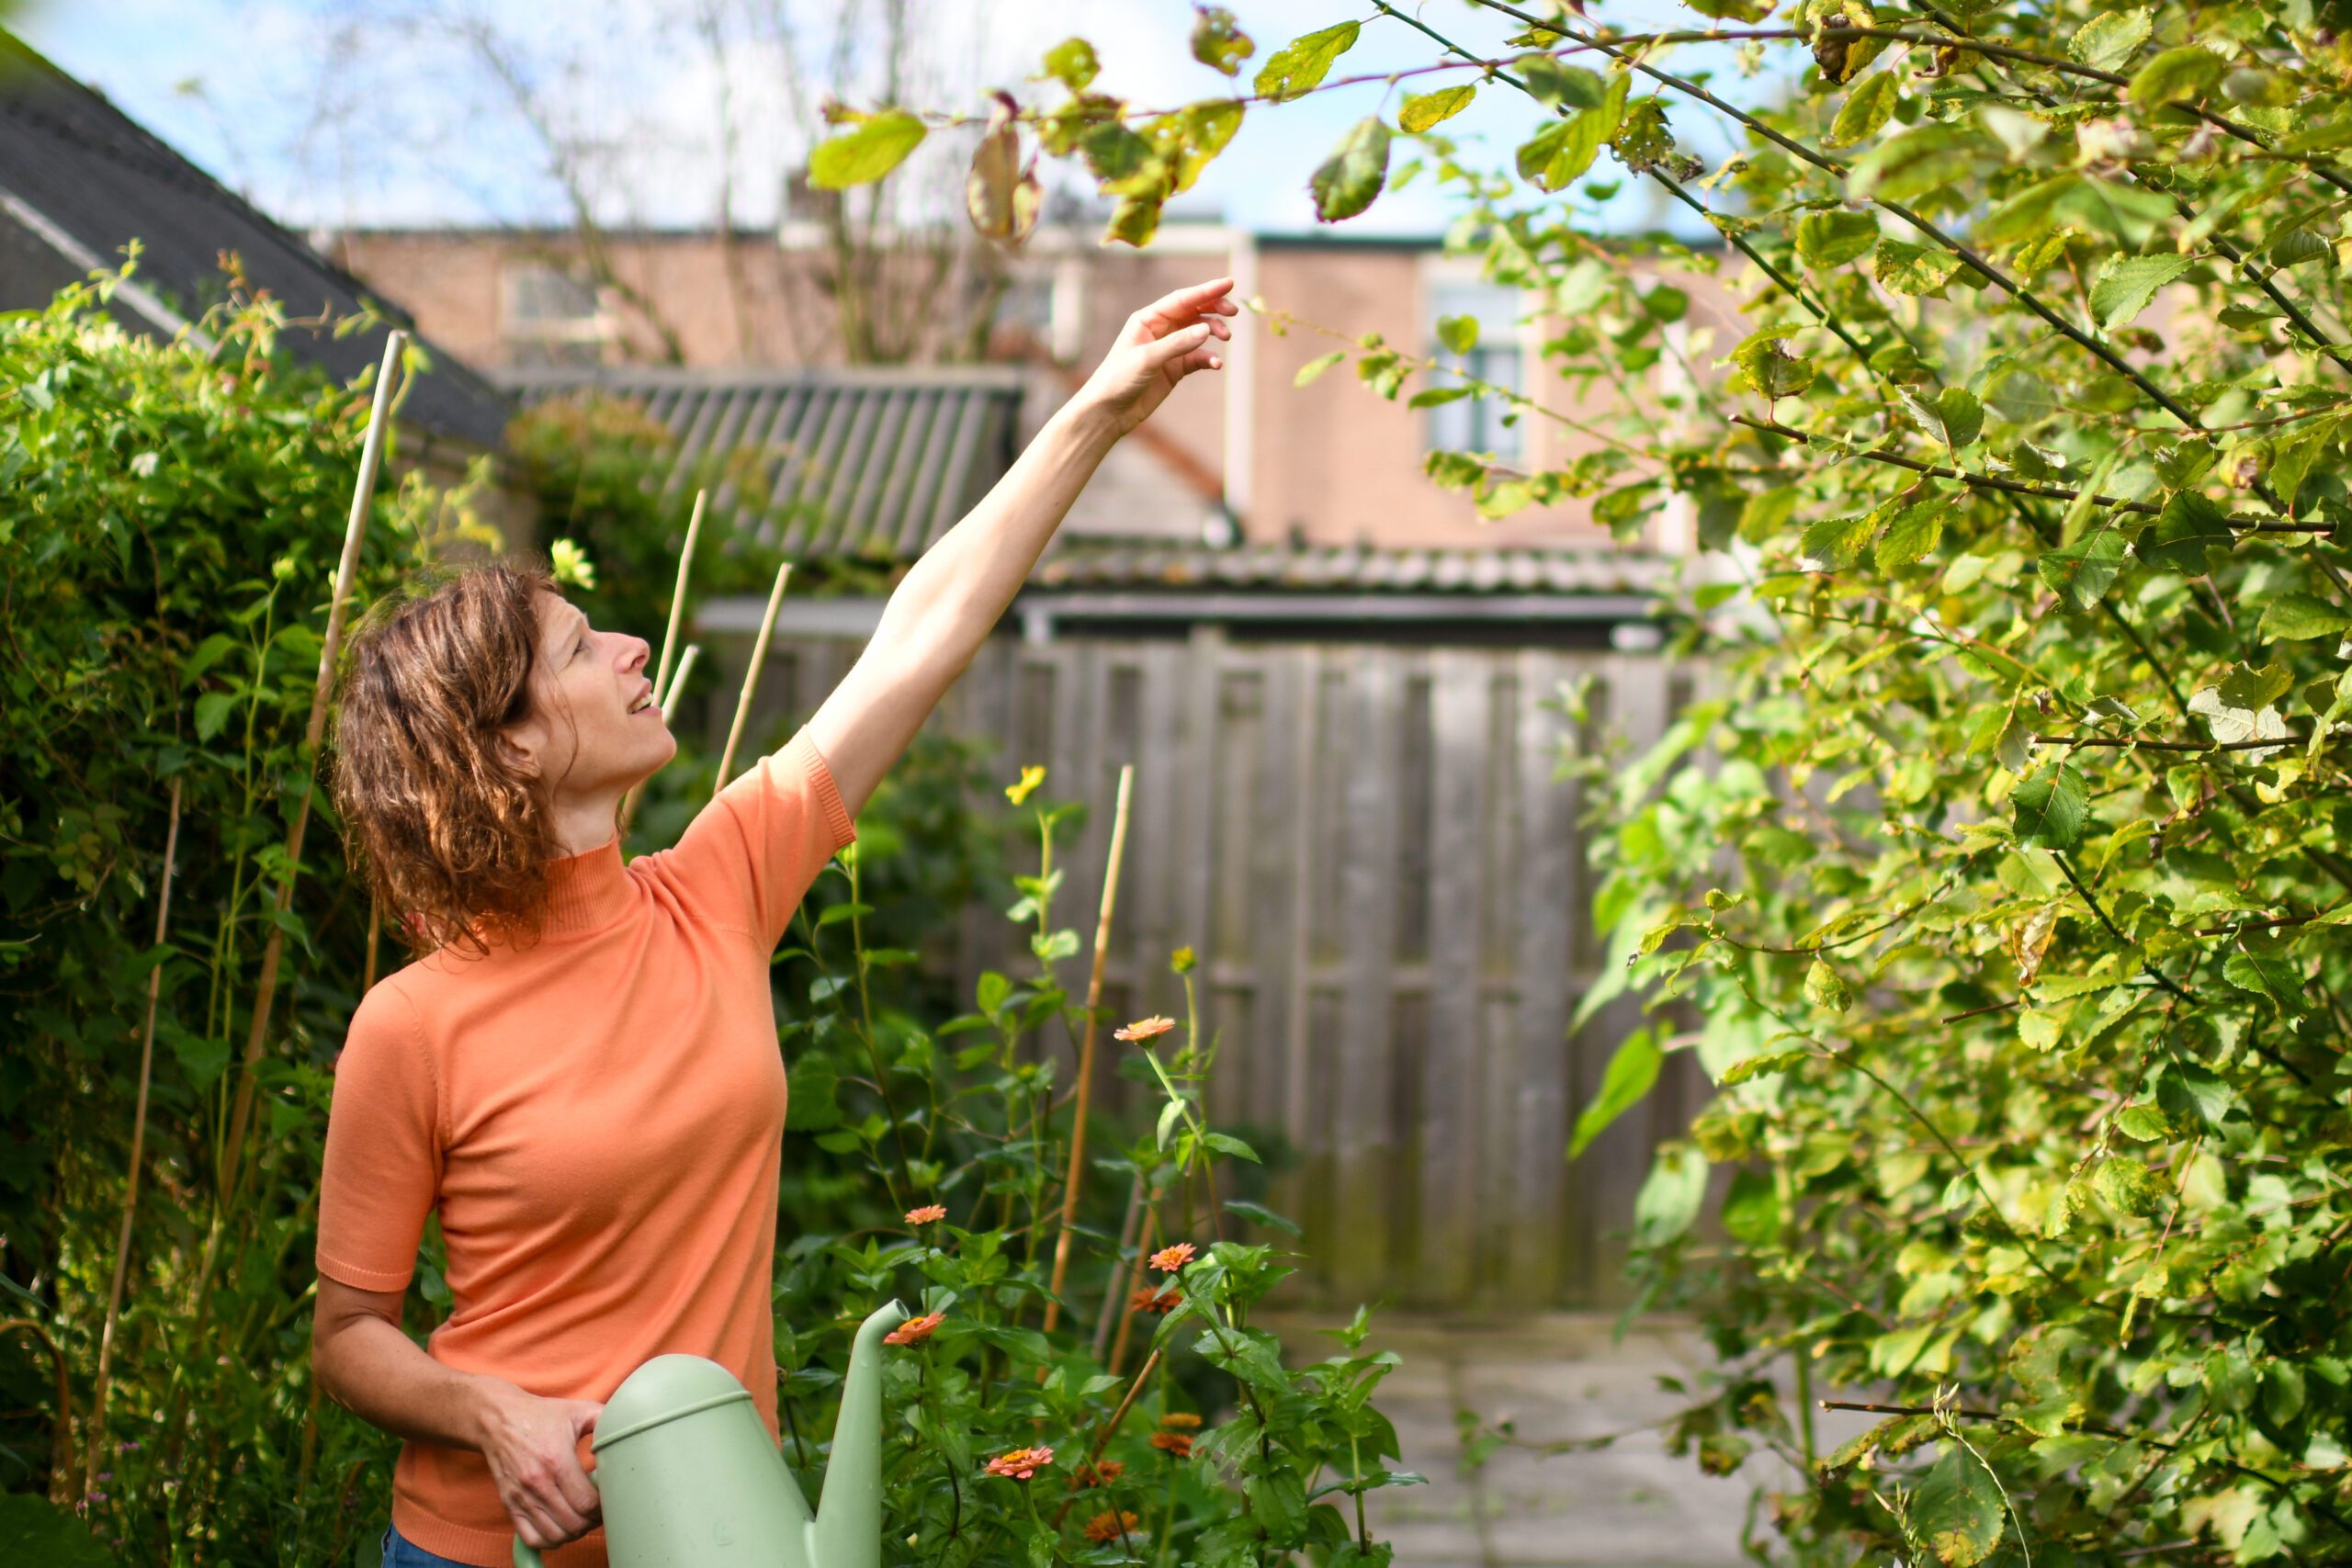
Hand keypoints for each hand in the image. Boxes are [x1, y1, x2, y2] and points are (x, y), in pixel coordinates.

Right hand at [471, 1377, 603, 1549]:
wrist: (496, 1419)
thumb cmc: (540, 1415)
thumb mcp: (578, 1410)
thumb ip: (606, 1419)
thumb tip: (631, 1426)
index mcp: (556, 1459)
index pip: (587, 1503)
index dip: (603, 1508)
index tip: (609, 1499)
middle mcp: (537, 1482)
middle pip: (573, 1524)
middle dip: (592, 1522)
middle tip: (598, 1510)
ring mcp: (520, 1497)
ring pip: (555, 1536)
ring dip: (574, 1533)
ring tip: (582, 1518)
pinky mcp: (509, 1505)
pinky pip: (531, 1538)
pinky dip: (550, 1540)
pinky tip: (561, 1525)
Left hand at [1074, 277, 1237, 436]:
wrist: (1108, 411)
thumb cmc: (1118, 379)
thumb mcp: (1146, 359)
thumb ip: (1177, 343)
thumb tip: (1206, 329)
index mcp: (1148, 319)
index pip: (1182, 299)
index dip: (1206, 290)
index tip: (1229, 283)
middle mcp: (1160, 330)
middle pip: (1193, 311)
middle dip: (1214, 308)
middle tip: (1233, 311)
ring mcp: (1169, 349)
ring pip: (1199, 332)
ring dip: (1214, 331)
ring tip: (1227, 337)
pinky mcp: (1175, 368)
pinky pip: (1198, 358)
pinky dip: (1209, 358)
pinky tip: (1216, 364)